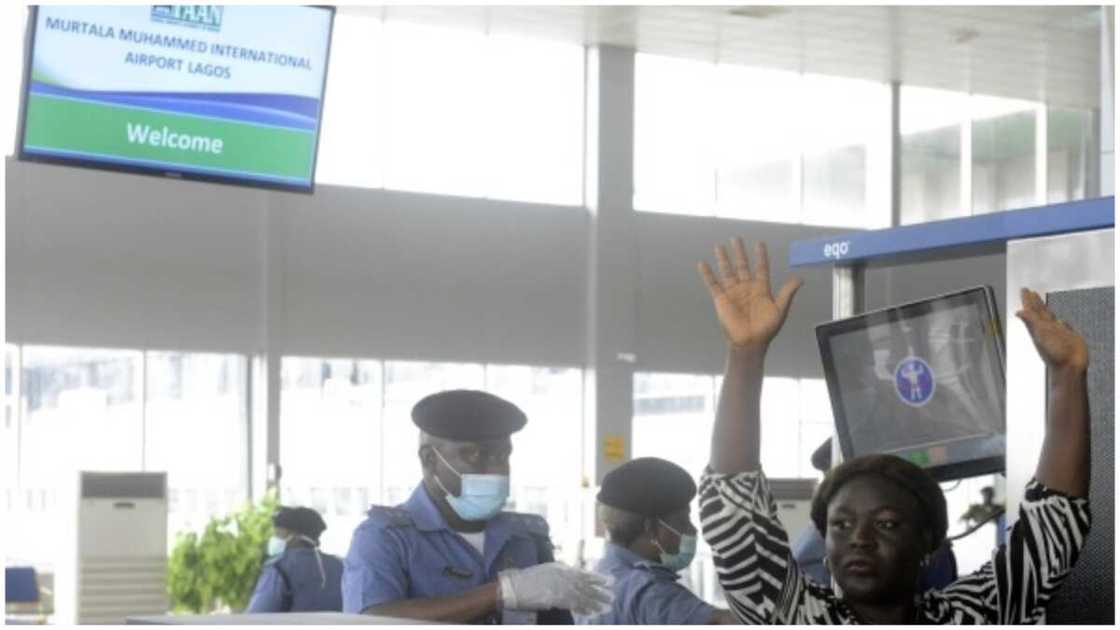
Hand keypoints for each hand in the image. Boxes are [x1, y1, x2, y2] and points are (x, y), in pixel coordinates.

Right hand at [498, 562, 612, 615]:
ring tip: (607, 606)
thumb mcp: (548, 570)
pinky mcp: (556, 600)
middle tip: (612, 597)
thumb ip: (562, 573)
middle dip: (600, 592)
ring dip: (595, 602)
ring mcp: (561, 589)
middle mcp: (564, 577)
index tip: (610, 581)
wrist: (516, 586)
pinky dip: (583, 609)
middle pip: (587, 586)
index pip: (584, 574)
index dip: (598, 578)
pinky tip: (592, 613)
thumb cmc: (529, 577)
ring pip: (583, 596)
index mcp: (562, 569)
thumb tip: (573, 577)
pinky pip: (574, 605)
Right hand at [697, 238, 801, 350]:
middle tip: (736, 238)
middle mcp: (746, 288)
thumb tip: (800, 279)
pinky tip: (703, 264)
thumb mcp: (780, 309)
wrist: (750, 342)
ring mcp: (733, 293)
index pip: (760, 268)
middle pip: (742, 266)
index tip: (759, 243)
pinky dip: (707, 274)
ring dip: (723, 259)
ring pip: (727, 271)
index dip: (760, 256)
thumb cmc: (766, 329)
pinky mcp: (721, 299)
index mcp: (761, 289)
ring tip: (720, 246)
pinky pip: (713, 284)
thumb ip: (787, 292)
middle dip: (739, 252)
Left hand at [1016, 287, 1088, 372]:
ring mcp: (1057, 332)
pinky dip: (1059, 321)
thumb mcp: (1041, 333)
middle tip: (1029, 292)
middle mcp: (1046, 328)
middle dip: (1033, 302)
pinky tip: (1058, 320)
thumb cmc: (1055, 352)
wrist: (1070, 366)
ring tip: (1040, 301)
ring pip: (1049, 317)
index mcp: (1038, 327)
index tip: (1024, 290)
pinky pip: (1062, 325)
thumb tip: (1018, 312)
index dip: (1028, 300)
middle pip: (1038, 311)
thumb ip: (1031, 321)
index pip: (1032, 309)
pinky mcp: (1069, 336)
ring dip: (1044, 309)